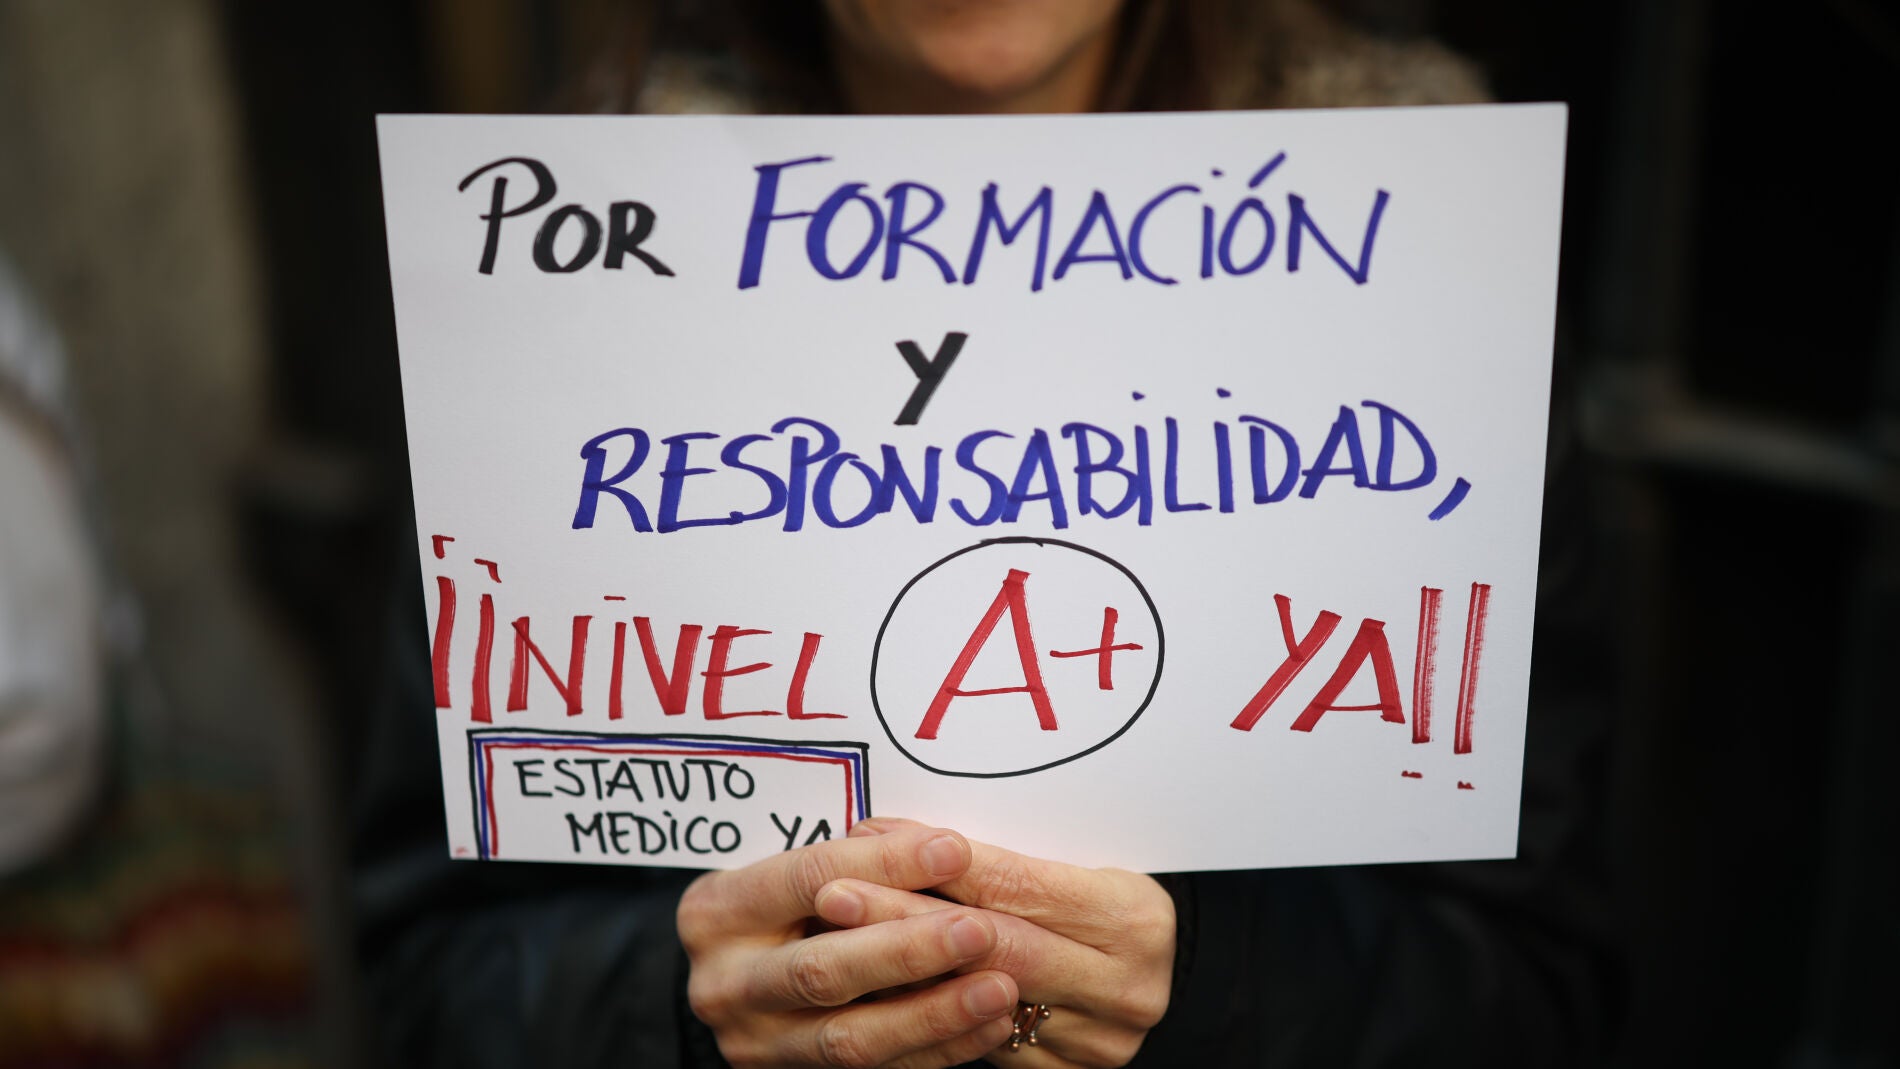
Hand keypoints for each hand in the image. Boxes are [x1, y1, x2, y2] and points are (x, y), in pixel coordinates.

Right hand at [678, 823, 1022, 1067]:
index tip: (955, 852)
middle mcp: (725, 983)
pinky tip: (986, 1025)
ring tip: (998, 990)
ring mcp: (754, 1042)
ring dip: (933, 1014)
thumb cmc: (783, 905)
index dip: (886, 866)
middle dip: (908, 951)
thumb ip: (860, 863)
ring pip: (850, 1038)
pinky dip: (937, 1048)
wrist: (744, 972)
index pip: (807, 879)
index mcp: (718, 911)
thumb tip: (948, 851)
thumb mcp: (802, 871)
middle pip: (823, 969)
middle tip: (980, 932)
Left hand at [817, 819, 1175, 1067]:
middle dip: (903, 918)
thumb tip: (890, 836)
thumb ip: (994, 864)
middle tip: (835, 896)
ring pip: (976, 1003)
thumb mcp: (1070, 864)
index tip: (869, 846)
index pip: (1012, 888)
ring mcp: (1097, 1040)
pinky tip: (881, 989)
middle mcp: (1123, 987)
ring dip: (902, 972)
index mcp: (1129, 920)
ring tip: (839, 942)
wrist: (1143, 968)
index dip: (935, 866)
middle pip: (990, 946)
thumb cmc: (1100, 903)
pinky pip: (981, 1044)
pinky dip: (929, 1012)